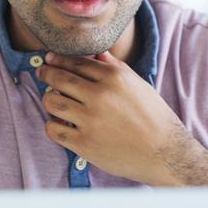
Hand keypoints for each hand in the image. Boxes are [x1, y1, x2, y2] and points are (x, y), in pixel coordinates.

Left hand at [37, 50, 207, 185]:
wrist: (165, 153)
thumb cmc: (154, 116)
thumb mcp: (138, 85)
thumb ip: (116, 68)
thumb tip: (98, 54)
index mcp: (114, 78)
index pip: (77, 63)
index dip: (59, 60)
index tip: (49, 59)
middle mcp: (100, 96)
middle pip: (60, 79)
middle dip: (46, 74)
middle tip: (42, 73)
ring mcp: (90, 120)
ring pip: (52, 102)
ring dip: (49, 99)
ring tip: (53, 100)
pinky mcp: (84, 143)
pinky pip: (53, 129)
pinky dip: (51, 124)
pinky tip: (58, 122)